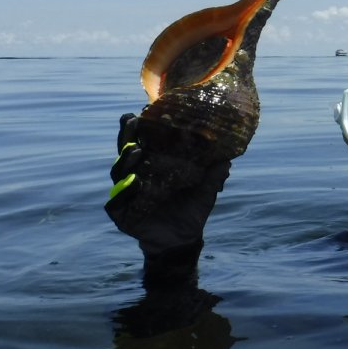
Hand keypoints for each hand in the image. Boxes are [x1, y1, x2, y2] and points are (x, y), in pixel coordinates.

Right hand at [106, 113, 230, 260]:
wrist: (183, 239)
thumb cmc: (190, 209)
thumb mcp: (205, 189)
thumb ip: (214, 173)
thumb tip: (230, 155)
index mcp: (152, 165)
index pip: (142, 141)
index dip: (139, 127)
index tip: (142, 109)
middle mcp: (134, 175)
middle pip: (125, 151)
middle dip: (126, 135)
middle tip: (132, 120)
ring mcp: (125, 193)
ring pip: (119, 172)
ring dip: (126, 160)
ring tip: (136, 151)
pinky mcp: (120, 213)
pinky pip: (117, 201)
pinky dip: (125, 192)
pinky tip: (134, 183)